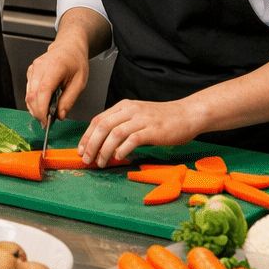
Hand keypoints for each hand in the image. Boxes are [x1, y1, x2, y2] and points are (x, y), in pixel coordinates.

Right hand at [24, 36, 89, 123]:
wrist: (69, 46)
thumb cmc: (76, 61)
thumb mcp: (80, 82)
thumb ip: (69, 99)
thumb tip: (60, 115)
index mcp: (55, 67)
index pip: (42, 92)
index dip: (41, 109)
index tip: (46, 121)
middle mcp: (40, 66)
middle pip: (32, 95)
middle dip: (37, 112)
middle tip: (46, 121)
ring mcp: (34, 68)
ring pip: (28, 94)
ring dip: (34, 107)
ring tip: (46, 113)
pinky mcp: (31, 71)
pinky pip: (29, 90)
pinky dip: (34, 100)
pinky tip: (43, 103)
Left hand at [79, 97, 205, 165]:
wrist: (187, 114)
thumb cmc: (163, 119)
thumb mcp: (138, 116)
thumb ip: (122, 124)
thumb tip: (103, 142)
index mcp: (124, 106)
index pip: (98, 119)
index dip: (87, 136)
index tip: (81, 149)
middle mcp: (130, 110)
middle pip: (102, 126)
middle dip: (91, 145)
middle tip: (87, 159)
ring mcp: (142, 119)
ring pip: (114, 133)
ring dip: (104, 150)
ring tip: (101, 162)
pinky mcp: (153, 130)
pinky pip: (132, 139)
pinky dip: (122, 149)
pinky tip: (119, 157)